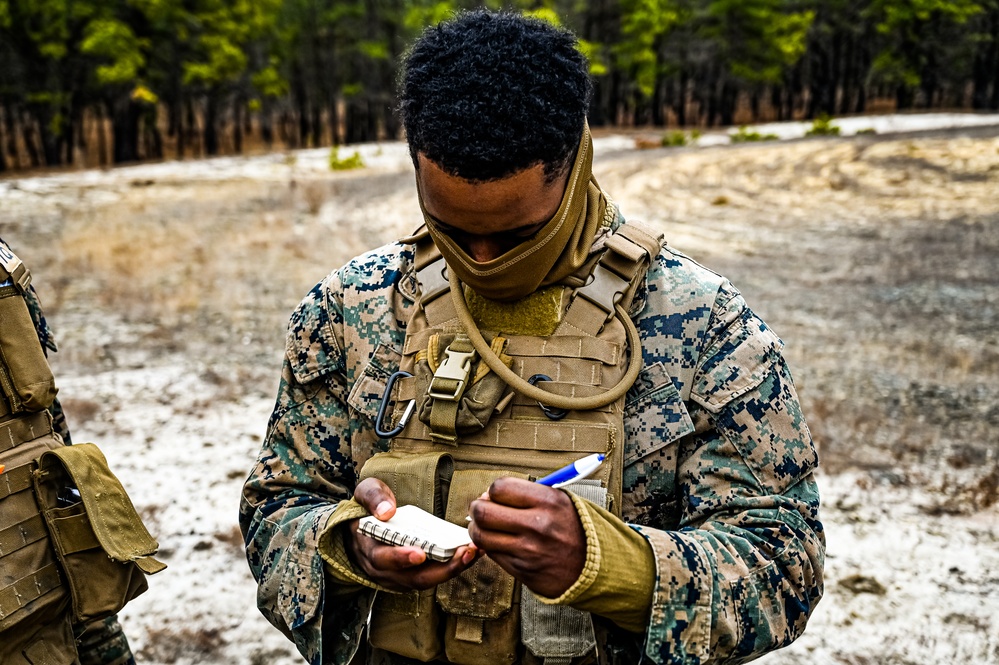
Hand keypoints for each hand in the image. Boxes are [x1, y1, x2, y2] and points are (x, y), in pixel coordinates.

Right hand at [345, 477, 478, 591]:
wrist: (363, 530)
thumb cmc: (368, 510)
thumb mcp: (364, 494)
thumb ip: (374, 497)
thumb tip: (387, 511)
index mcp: (369, 549)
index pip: (383, 559)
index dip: (400, 558)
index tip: (420, 553)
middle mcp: (385, 570)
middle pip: (414, 578)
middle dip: (442, 569)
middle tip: (464, 553)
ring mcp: (400, 577)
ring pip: (428, 580)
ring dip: (453, 569)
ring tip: (474, 551)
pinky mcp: (414, 576)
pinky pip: (434, 576)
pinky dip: (453, 566)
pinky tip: (472, 552)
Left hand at [467, 477, 585, 597]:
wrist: (595, 566)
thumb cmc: (574, 529)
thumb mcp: (560, 500)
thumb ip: (526, 494)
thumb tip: (489, 494)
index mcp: (548, 501)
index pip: (500, 487)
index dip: (491, 491)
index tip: (493, 495)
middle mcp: (537, 525)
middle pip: (484, 512)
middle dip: (476, 508)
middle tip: (480, 509)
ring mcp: (528, 550)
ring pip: (481, 536)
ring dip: (477, 530)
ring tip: (485, 527)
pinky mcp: (522, 570)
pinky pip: (492, 554)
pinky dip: (490, 547)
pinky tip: (499, 543)